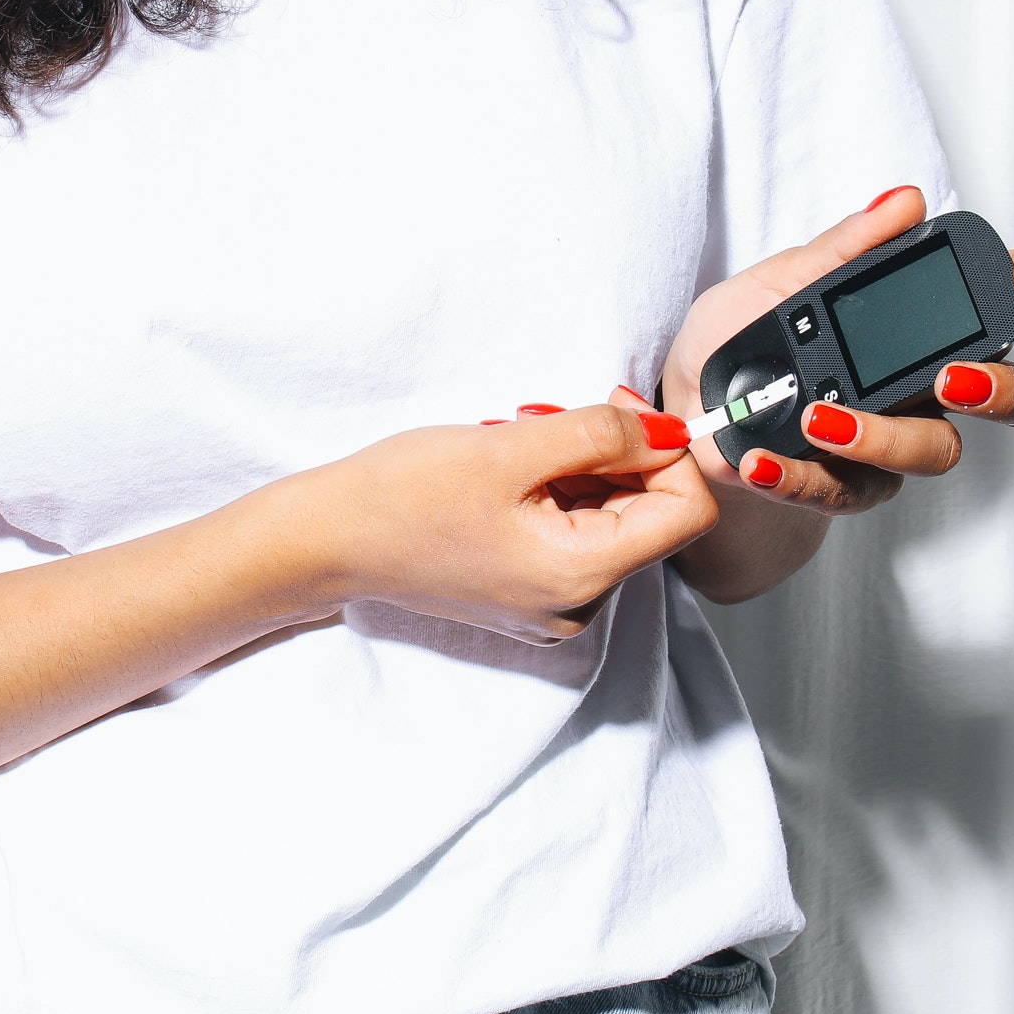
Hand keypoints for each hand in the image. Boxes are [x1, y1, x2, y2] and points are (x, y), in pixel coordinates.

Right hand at [276, 403, 714, 642]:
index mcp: (583, 575)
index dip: (668, 450)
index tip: (621, 407)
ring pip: (611, 519)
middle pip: (649, 516)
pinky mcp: (527, 593)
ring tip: (519, 440)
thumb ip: (603, 433)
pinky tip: (511, 469)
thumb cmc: (403, 495)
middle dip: (617, 453)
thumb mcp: (514, 446)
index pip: (686, 512)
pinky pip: (574, 533)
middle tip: (555, 414)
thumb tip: (668, 431)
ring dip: (581, 467)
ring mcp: (553, 604)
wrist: (327, 539)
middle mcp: (579, 605)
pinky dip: (556, 491)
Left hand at [660, 185, 1013, 519]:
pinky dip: (801, 476)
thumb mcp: (776, 283)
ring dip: (883, 436)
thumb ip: (842, 248)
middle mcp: (928, 385)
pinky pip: (847, 490)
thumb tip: (904, 202)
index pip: (999, 302)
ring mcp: (899, 440)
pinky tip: (762, 460)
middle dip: (999, 388)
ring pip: (937, 451)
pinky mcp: (853, 488)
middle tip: (953, 377)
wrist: (687, 413)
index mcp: (920, 323)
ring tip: (820, 417)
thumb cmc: (740, 340)